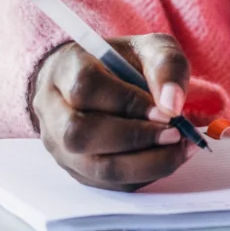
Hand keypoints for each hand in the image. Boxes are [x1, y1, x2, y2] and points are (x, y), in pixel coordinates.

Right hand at [31, 33, 194, 190]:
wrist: (105, 77)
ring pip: (90, 165)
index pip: (85, 87)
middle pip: (79, 133)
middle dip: (134, 137)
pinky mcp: (74, 168)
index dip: (126, 102)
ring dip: (141, 163)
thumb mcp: (153, 48)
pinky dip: (140, 175)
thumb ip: (166, 66)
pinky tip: (167, 159)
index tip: (166, 110)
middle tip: (175, 134)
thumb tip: (172, 104)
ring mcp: (58, 144)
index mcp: (67, 67)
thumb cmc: (128, 61)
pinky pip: (104, 183)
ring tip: (177, 149)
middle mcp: (52, 109)